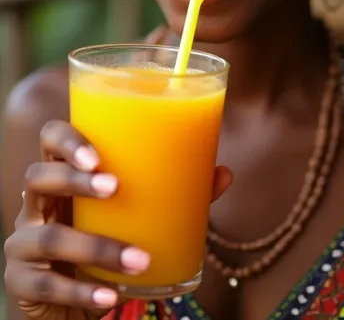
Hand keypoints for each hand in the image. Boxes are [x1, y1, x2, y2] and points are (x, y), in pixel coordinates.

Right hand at [4, 120, 231, 319]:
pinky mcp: (21, 283)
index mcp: (64, 176)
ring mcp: (24, 244)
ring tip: (137, 259)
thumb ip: (176, 195)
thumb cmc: (109, 241)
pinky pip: (44, 286)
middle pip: (37, 177)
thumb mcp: (139, 217)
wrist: (77, 301)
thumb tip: (224, 173)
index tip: (98, 154)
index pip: (51, 140)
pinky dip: (80, 292)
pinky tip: (109, 297)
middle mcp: (38, 204)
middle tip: (114, 188)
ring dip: (94, 247)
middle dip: (73, 180)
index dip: (67, 140)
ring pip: (45, 238)